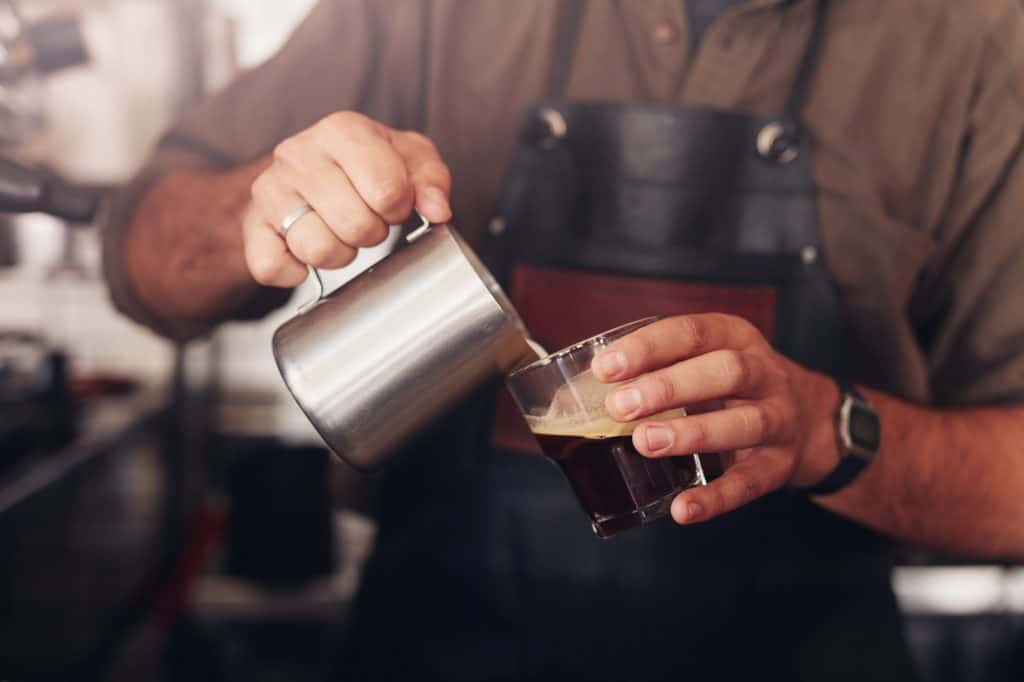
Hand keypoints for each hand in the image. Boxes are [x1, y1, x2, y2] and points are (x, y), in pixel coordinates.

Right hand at [243, 111, 451, 286]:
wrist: (312, 169)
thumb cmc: (369, 164)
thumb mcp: (411, 159)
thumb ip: (432, 180)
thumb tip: (437, 210)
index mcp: (343, 130)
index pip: (386, 190)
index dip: (399, 208)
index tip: (393, 204)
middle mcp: (298, 153)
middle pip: (354, 224)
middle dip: (372, 233)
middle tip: (368, 221)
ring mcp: (269, 189)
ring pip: (315, 248)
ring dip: (340, 255)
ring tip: (341, 235)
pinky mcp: (252, 224)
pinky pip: (269, 266)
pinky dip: (294, 273)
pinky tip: (307, 258)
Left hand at [590, 314, 841, 524]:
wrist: (810, 419)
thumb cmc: (732, 386)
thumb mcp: (704, 360)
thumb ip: (656, 368)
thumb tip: (577, 392)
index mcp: (735, 338)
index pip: (691, 333)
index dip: (647, 348)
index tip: (606, 367)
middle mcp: (763, 374)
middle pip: (724, 371)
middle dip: (668, 388)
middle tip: (620, 407)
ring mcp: (778, 419)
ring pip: (744, 422)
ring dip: (691, 433)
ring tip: (645, 443)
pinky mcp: (779, 466)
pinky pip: (750, 483)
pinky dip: (715, 498)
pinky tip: (682, 509)